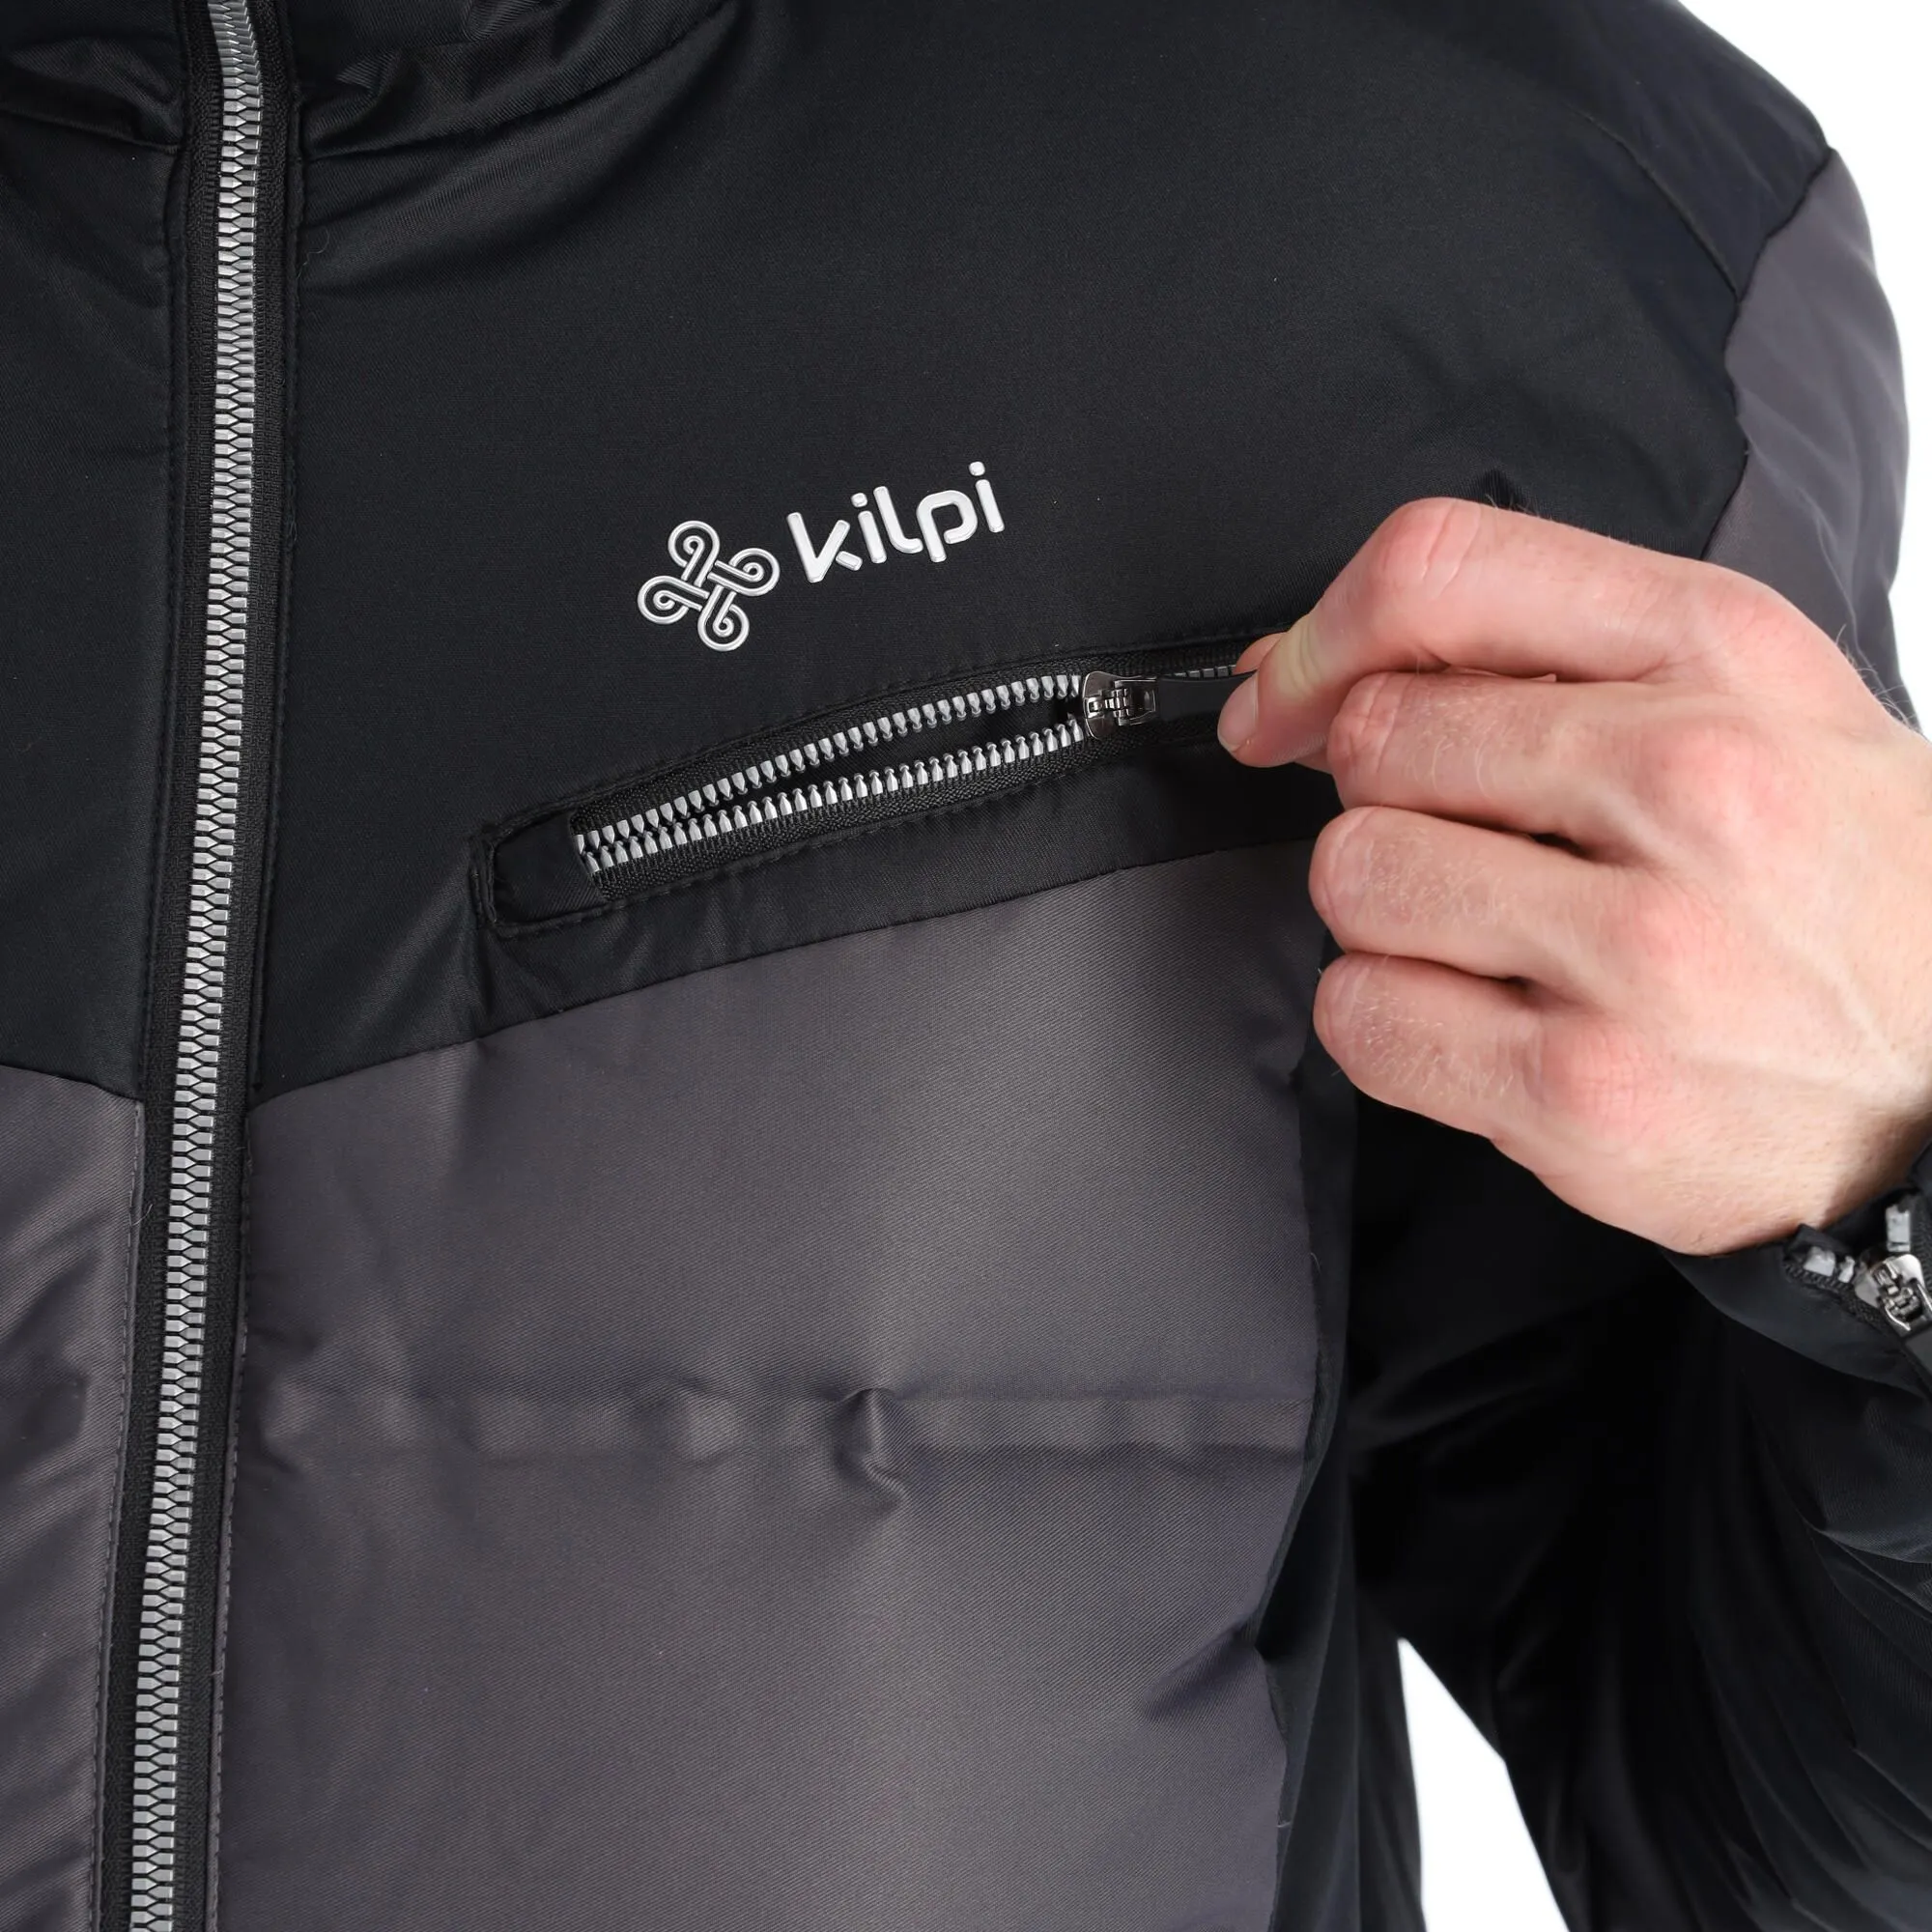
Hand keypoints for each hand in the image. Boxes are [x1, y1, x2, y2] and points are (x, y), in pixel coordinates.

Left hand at [1218, 500, 1931, 1254]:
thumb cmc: (1833, 881)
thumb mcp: (1743, 700)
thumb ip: (1531, 653)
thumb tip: (1292, 669)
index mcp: (1721, 652)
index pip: (1435, 571)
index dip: (1319, 637)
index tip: (1283, 697)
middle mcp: (1689, 784)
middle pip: (1373, 737)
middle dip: (1390, 794)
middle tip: (1484, 845)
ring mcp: (1638, 950)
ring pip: (1353, 874)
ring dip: (1392, 912)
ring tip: (1501, 939)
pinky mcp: (1581, 1093)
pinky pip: (1360, 1016)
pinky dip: (1391, 1020)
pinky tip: (1484, 1020)